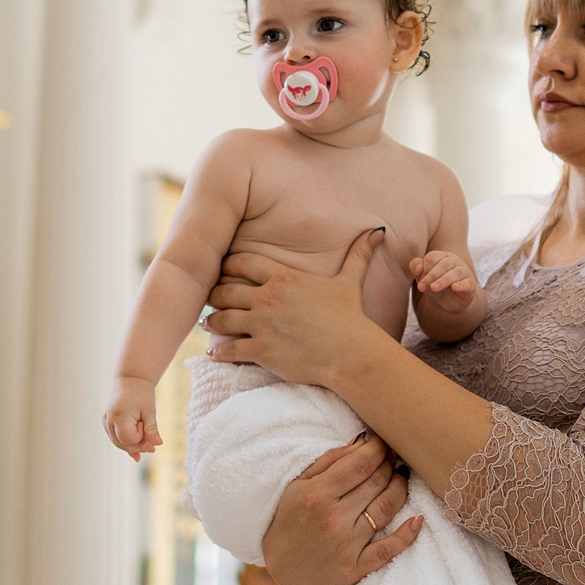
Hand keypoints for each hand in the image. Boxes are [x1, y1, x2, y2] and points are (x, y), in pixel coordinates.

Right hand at [104, 377, 162, 459]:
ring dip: (132, 446)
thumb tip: (158, 444)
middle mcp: (108, 420)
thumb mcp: (150, 411)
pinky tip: (136, 453)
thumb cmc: (142, 393)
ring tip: (148, 446)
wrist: (131, 379)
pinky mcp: (106, 421)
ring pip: (118, 443)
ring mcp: (105, 421)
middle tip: (153, 446)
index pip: (129, 439)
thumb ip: (152, 429)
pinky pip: (115, 437)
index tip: (148, 428)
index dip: (141, 439)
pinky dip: (126, 442)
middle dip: (138, 446)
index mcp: (119, 416)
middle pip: (122, 444)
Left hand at [205, 228, 389, 387]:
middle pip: (226, 290)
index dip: (228, 265)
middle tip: (209, 296)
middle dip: (214, 293)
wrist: (351, 353)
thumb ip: (358, 254)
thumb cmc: (351, 317)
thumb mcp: (350, 282)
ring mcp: (261, 325)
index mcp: (283, 278)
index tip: (222, 268)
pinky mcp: (260, 351)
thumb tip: (377, 231)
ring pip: (222, 319)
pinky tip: (213, 353)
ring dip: (212, 321)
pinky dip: (218, 351)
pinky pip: (230, 349)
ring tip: (207, 323)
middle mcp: (267, 298)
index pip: (243, 263)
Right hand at [257, 434, 419, 584]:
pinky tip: (418, 519)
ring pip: (387, 508)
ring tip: (400, 478)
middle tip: (392, 458)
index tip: (383, 442)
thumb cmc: (290, 521)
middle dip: (389, 464)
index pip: (360, 464)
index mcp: (318, 494)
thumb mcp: (298, 486)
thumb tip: (362, 442)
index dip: (378, 449)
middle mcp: (334, 518)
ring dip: (400, 488)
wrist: (282, 570)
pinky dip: (407, 535)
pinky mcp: (356, 568)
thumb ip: (329, 462)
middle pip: (377, 482)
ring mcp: (347, 545)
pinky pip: (389, 550)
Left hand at [408, 251, 480, 320]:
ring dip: (444, 280)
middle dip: (432, 275)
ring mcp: (465, 272)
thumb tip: (417, 267)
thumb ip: (416, 270)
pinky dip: (461, 285)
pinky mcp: (471, 285)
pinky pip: (468, 283)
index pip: (432, 258)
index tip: (419, 284)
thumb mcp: (423, 279)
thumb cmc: (435, 286)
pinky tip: (454, 288)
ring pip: (456, 273)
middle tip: (422, 287)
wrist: (451, 303)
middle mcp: (455, 261)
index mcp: (442, 257)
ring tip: (433, 288)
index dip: (424, 270)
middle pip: (444, 265)